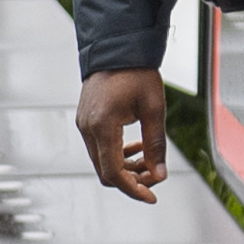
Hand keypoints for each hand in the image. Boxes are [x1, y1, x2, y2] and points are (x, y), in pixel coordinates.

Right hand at [75, 67, 168, 199]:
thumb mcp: (153, 108)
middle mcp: (88, 128)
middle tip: (155, 176)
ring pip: (101, 162)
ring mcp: (84, 125)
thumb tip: (159, 174)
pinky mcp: (86, 121)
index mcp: (103, 126)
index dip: (133, 189)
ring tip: (149, 161)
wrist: (116, 48)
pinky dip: (117, 155)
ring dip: (125, 168)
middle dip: (132, 180)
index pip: (114, 172)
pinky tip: (136, 147)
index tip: (151, 196)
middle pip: (105, 172)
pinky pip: (99, 148)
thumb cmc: (136, 73)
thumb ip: (156, 144)